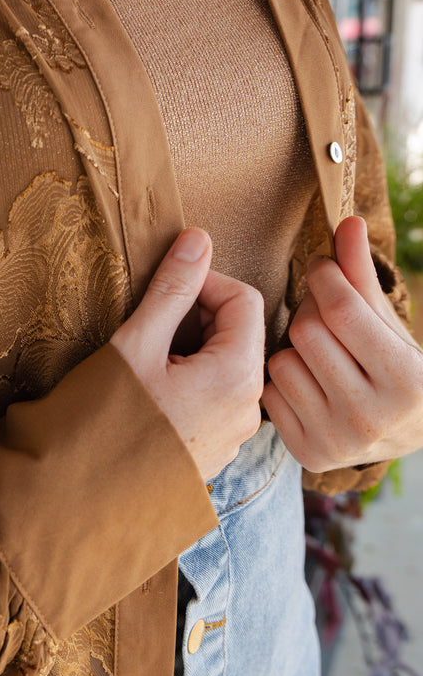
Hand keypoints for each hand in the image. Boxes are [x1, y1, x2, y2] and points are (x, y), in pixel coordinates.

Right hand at [110, 228, 265, 482]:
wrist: (81, 498)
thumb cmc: (105, 419)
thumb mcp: (136, 344)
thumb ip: (172, 290)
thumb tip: (198, 239)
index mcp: (236, 377)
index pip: (244, 299)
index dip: (205, 281)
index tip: (165, 286)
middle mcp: (248, 409)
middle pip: (240, 333)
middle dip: (198, 315)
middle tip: (151, 321)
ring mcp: (234, 436)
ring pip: (228, 366)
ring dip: (193, 348)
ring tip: (147, 357)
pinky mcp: (215, 452)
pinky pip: (217, 399)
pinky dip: (191, 380)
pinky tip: (152, 391)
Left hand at [262, 215, 422, 472]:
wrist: (404, 435)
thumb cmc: (394, 364)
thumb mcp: (388, 322)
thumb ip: (362, 275)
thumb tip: (348, 221)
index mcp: (406, 381)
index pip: (343, 310)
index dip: (325, 277)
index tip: (321, 268)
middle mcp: (373, 417)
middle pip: (307, 333)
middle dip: (310, 311)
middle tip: (322, 312)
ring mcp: (339, 441)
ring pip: (282, 362)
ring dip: (293, 348)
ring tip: (317, 352)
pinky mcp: (309, 454)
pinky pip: (269, 394)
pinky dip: (282, 382)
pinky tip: (307, 383)